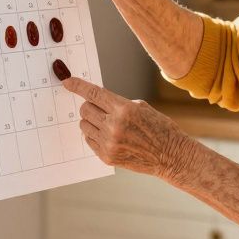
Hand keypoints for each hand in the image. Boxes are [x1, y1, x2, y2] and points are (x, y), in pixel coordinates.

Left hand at [63, 76, 192, 179]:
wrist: (170, 155)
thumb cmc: (159, 128)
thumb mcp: (141, 107)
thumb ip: (117, 103)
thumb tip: (96, 99)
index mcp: (124, 109)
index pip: (94, 93)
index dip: (78, 86)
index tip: (67, 82)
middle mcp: (114, 126)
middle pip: (85, 109)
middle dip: (90, 106)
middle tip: (101, 109)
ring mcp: (109, 143)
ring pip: (84, 125)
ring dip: (92, 122)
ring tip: (108, 125)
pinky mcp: (107, 156)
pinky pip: (89, 140)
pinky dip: (95, 135)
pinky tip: (110, 137)